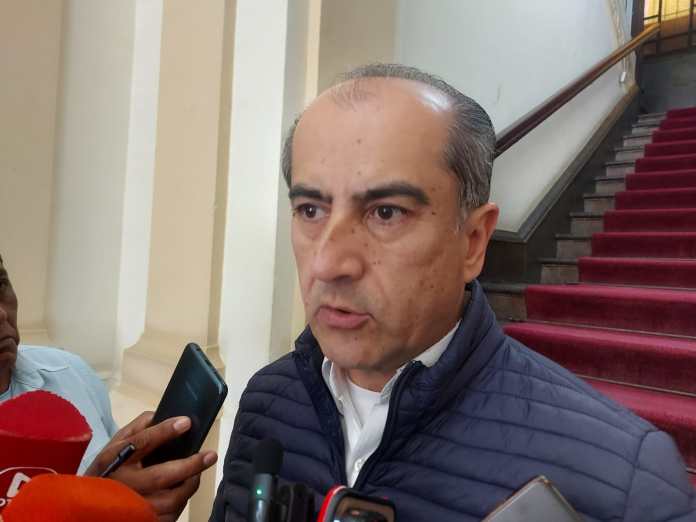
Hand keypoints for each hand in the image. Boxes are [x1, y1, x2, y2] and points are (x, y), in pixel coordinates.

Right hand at [85, 412, 217, 521]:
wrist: (87, 507)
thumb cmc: (106, 471)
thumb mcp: (113, 446)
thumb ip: (136, 429)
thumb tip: (159, 413)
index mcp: (115, 461)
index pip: (141, 443)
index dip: (164, 431)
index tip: (186, 422)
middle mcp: (123, 486)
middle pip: (160, 476)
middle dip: (190, 465)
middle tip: (210, 455)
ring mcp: (132, 508)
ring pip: (169, 501)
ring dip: (189, 485)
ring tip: (197, 473)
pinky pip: (169, 516)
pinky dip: (180, 503)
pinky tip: (183, 490)